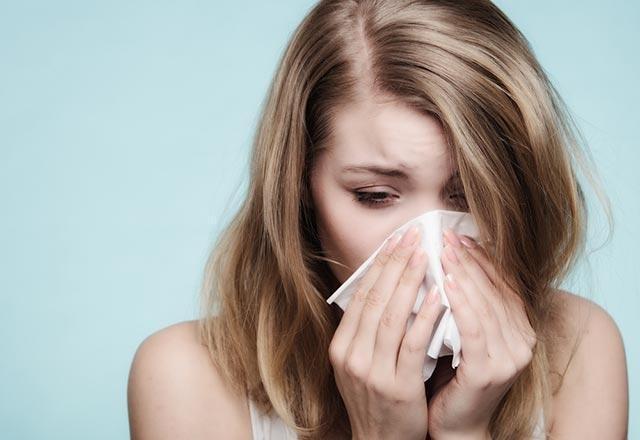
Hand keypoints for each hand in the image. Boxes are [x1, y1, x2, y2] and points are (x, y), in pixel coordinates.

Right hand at [328, 225, 445, 439]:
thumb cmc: (377, 398)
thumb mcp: (360, 363)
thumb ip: (367, 330)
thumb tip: (385, 287)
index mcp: (341, 346)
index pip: (361, 296)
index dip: (379, 265)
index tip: (396, 240)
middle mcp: (351, 356)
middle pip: (376, 299)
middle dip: (396, 263)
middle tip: (413, 235)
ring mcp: (372, 371)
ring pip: (392, 316)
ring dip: (411, 282)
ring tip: (426, 255)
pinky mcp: (397, 385)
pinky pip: (413, 343)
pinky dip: (426, 316)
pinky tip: (439, 296)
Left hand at [426, 230, 536, 438]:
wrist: (454, 424)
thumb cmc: (454, 376)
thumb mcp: (465, 335)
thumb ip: (468, 305)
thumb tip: (451, 262)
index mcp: (519, 330)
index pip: (502, 285)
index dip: (482, 258)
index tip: (460, 236)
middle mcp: (521, 342)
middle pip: (494, 290)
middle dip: (469, 260)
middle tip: (447, 236)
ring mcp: (508, 358)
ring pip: (484, 305)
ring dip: (463, 274)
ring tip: (444, 251)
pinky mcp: (489, 371)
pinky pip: (474, 329)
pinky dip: (461, 303)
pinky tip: (446, 283)